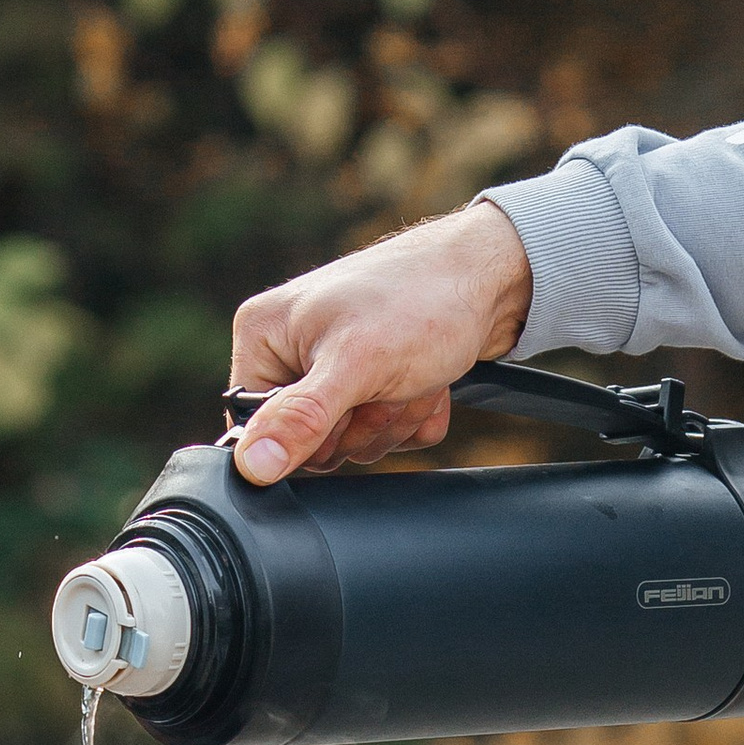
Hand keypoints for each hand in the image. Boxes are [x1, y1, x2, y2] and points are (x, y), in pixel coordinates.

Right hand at [228, 199, 532, 482]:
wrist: (492, 278)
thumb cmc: (422, 300)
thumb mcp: (356, 365)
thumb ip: (301, 418)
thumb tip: (251, 466)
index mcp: (264, 337)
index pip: (258, 429)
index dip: (310, 434)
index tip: (346, 402)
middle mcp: (293, 351)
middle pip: (313, 445)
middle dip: (364, 422)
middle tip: (390, 379)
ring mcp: (337, 370)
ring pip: (356, 444)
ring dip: (397, 416)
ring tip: (414, 370)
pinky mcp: (377, 384)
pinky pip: (390, 436)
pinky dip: (417, 415)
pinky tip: (430, 378)